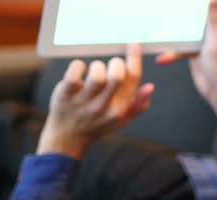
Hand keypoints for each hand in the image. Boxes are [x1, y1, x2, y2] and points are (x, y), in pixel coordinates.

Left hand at [38, 44, 154, 158]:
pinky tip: (80, 69)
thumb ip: (139, 105)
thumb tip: (150, 86)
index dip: (135, 59)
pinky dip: (78, 66)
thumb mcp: (123, 119)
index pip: (133, 80)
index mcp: (120, 110)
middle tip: (112, 64)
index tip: (133, 44)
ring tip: (95, 70)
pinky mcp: (65, 96)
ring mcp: (83, 102)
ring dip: (98, 65)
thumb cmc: (98, 123)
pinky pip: (73, 75)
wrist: (68, 137)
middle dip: (117, 63)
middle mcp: (103, 107)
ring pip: (97, 76)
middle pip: (117, 76)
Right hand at [156, 0, 216, 123]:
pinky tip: (163, 58)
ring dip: (181, 23)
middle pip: (208, 7)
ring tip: (165, 16)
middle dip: (194, 3)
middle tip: (179, 2)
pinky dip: (174, 50)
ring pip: (193, 24)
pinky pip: (183, 44)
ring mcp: (208, 38)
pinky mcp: (197, 49)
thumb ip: (215, 18)